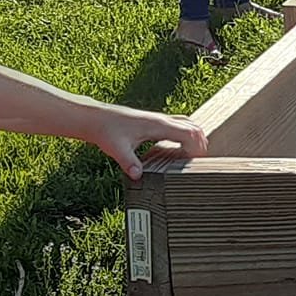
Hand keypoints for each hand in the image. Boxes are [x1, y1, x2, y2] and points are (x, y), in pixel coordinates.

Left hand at [88, 107, 207, 179]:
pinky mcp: (153, 122)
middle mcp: (161, 119)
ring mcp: (158, 119)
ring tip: (194, 155)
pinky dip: (185, 135)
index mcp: (157, 125)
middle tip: (199, 162)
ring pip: (187, 124)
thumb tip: (138, 176)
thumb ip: (129, 163)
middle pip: (193, 127)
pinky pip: (178, 125)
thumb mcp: (117, 149)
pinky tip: (179, 148)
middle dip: (200, 143)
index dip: (197, 147)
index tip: (196, 162)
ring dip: (195, 137)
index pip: (189, 132)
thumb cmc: (106, 130)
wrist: (95, 118)